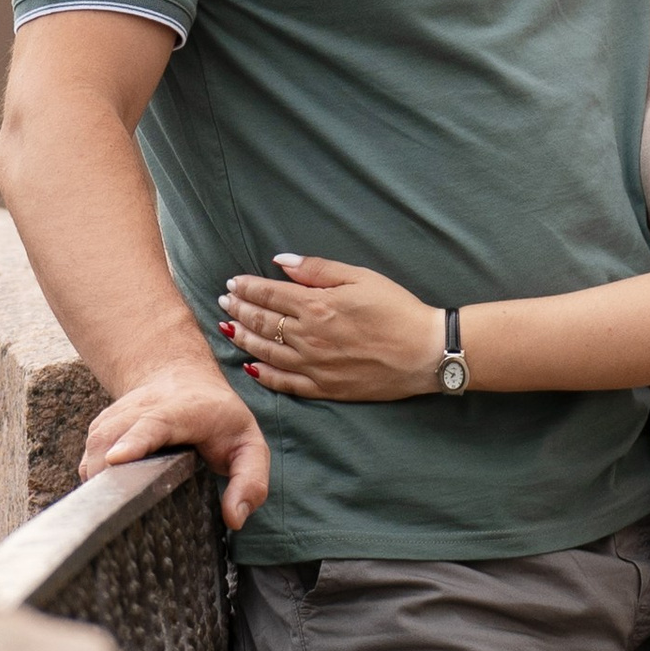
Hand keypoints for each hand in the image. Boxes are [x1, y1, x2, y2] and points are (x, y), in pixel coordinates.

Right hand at [80, 360, 271, 528]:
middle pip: (113, 435)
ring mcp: (118, 416)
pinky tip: (107, 501)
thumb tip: (235, 519)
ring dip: (98, 478)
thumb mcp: (250, 446)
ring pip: (95, 445)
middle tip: (113, 511)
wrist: (184, 379)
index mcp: (184, 411)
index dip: (134, 440)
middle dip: (107, 470)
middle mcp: (144, 407)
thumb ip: (250, 481)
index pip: (154, 422)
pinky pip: (89, 453)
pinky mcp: (102, 428)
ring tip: (109, 513)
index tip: (118, 459)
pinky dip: (93, 477)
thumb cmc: (221, 419)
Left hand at [217, 256, 440, 401]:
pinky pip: (284, 384)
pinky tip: (250, 367)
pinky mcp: (324, 388)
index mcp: (316, 305)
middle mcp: (308, 337)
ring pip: (265, 352)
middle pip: (262, 321)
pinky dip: (263, 375)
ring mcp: (313, 366)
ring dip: (243, 338)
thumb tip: (281, 262)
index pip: (268, 294)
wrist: (425, 352)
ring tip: (228, 328)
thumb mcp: (360, 277)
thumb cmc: (397, 309)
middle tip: (224, 302)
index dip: (246, 287)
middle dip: (238, 309)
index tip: (232, 282)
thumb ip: (317, 269)